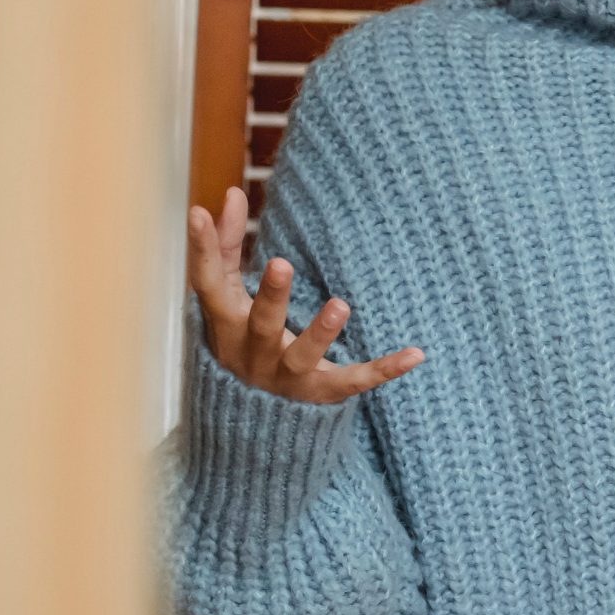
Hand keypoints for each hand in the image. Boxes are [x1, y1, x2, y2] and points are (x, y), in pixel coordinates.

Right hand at [187, 187, 422, 403]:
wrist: (252, 420)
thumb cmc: (243, 338)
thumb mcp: (230, 297)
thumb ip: (228, 247)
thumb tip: (229, 193)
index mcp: (226, 325)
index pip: (208, 286)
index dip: (201, 250)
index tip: (197, 212)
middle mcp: (251, 354)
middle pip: (260, 325)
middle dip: (271, 297)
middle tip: (281, 262)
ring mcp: (286, 378)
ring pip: (303, 358)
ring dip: (321, 333)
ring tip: (341, 304)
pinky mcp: (321, 394)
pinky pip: (354, 383)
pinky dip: (385, 370)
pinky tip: (417, 354)